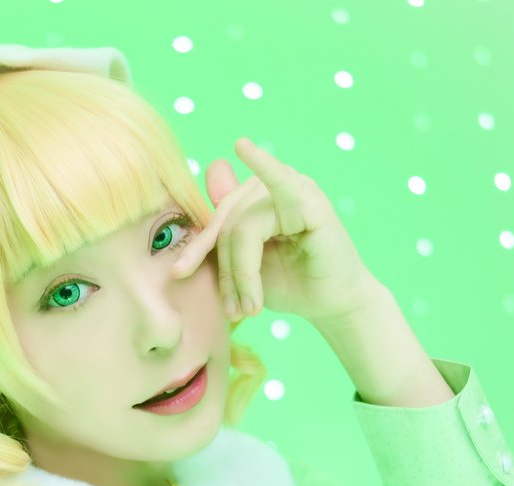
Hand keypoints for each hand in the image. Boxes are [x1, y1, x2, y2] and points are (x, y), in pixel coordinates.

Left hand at [172, 137, 382, 326]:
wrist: (333, 306)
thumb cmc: (291, 285)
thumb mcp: (246, 264)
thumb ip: (225, 229)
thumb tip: (213, 167)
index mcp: (257, 199)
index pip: (216, 217)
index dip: (197, 246)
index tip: (180, 274)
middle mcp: (274, 189)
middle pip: (225, 222)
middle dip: (223, 269)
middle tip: (232, 309)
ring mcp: (295, 191)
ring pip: (241, 227)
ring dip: (242, 272)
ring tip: (251, 306)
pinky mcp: (311, 201)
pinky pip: (275, 193)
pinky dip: (262, 167)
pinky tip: (242, 146)